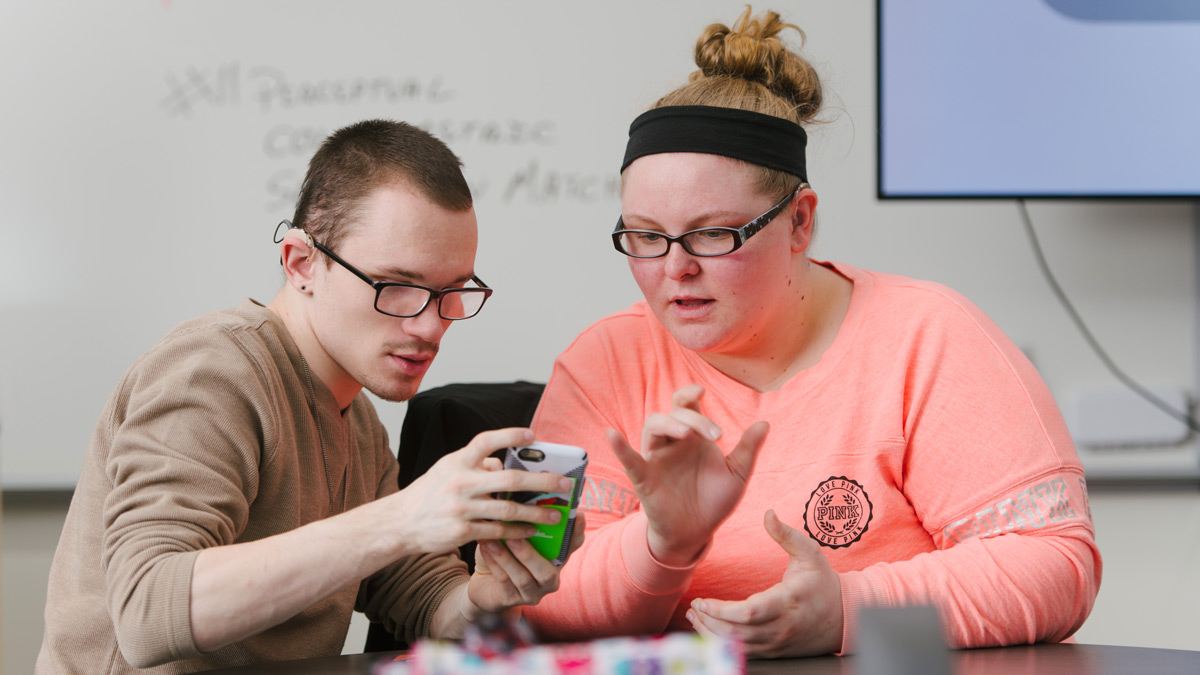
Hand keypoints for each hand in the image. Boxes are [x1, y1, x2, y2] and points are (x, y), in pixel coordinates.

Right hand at [388, 428, 571, 555]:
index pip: (485, 441)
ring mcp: (461, 508)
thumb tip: (505, 463)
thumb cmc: (430, 493)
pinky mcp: (461, 531)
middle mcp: (460, 482)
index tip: (533, 435)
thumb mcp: (448, 469)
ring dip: (536, 513)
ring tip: (555, 515)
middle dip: (541, 481)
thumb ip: (476, 464)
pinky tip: (532, 532)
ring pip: (508, 509)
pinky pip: (497, 531)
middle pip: (508, 478)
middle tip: (564, 484)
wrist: (400, 523)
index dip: (509, 436)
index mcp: (457, 461)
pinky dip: (517, 532)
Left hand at [468, 512, 586, 613]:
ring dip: (507, 558)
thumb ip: (524, 519)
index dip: (576, 532)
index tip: (577, 515)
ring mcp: (532, 593)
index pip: (573, 546)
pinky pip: (504, 583)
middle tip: (515, 536)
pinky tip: (485, 548)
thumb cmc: (505, 551)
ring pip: (523, 578)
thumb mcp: (517, 534)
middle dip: (530, 554)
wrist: (485, 582)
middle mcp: (550, 578)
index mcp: (556, 559)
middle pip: (547, 572)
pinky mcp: (512, 600)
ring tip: (493, 540)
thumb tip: (520, 490)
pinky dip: (494, 564)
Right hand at [607, 384, 768, 565]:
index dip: (690, 395)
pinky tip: (613, 434)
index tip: (702, 393)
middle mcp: (672, 442)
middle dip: (693, 418)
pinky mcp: (644, 478)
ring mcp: (656, 458)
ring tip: (687, 434)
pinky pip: (629, 459)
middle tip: (716, 435)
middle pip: (673, 414)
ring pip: (652, 427)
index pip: (687, 406)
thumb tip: (765, 423)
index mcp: (693, 437)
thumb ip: (748, 449)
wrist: (698, 532)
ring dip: (669, 424)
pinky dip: (620, 447)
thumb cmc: (714, 500)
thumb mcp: (736, 474)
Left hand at [685, 510, 842, 657]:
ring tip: (696, 616)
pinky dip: (723, 644)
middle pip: (737, 633)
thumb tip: (768, 513)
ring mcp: (777, 642)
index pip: (749, 613)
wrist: (844, 618)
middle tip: (694, 606)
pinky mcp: (774, 651)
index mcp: (788, 602)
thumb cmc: (823, 583)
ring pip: (738, 647)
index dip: (721, 611)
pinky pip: (744, 653)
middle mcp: (782, 627)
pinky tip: (709, 629)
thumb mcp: (810, 553)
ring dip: (711, 634)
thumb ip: (786, 534)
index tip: (702, 601)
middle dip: (710, 621)